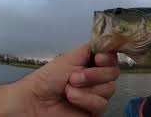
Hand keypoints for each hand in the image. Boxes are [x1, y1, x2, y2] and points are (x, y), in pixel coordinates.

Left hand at [0, 43, 119, 116]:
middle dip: (95, 74)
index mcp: (92, 63)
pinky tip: (72, 98)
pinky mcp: (95, 110)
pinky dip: (86, 100)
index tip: (99, 58)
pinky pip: (101, 104)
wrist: (37, 100)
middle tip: (75, 77)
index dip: (108, 58)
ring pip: (109, 89)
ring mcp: (97, 94)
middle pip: (113, 73)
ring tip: (69, 89)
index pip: (112, 58)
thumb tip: (105, 41)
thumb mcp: (70, 57)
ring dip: (87, 88)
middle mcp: (97, 78)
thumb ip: (91, 48)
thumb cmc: (49, 78)